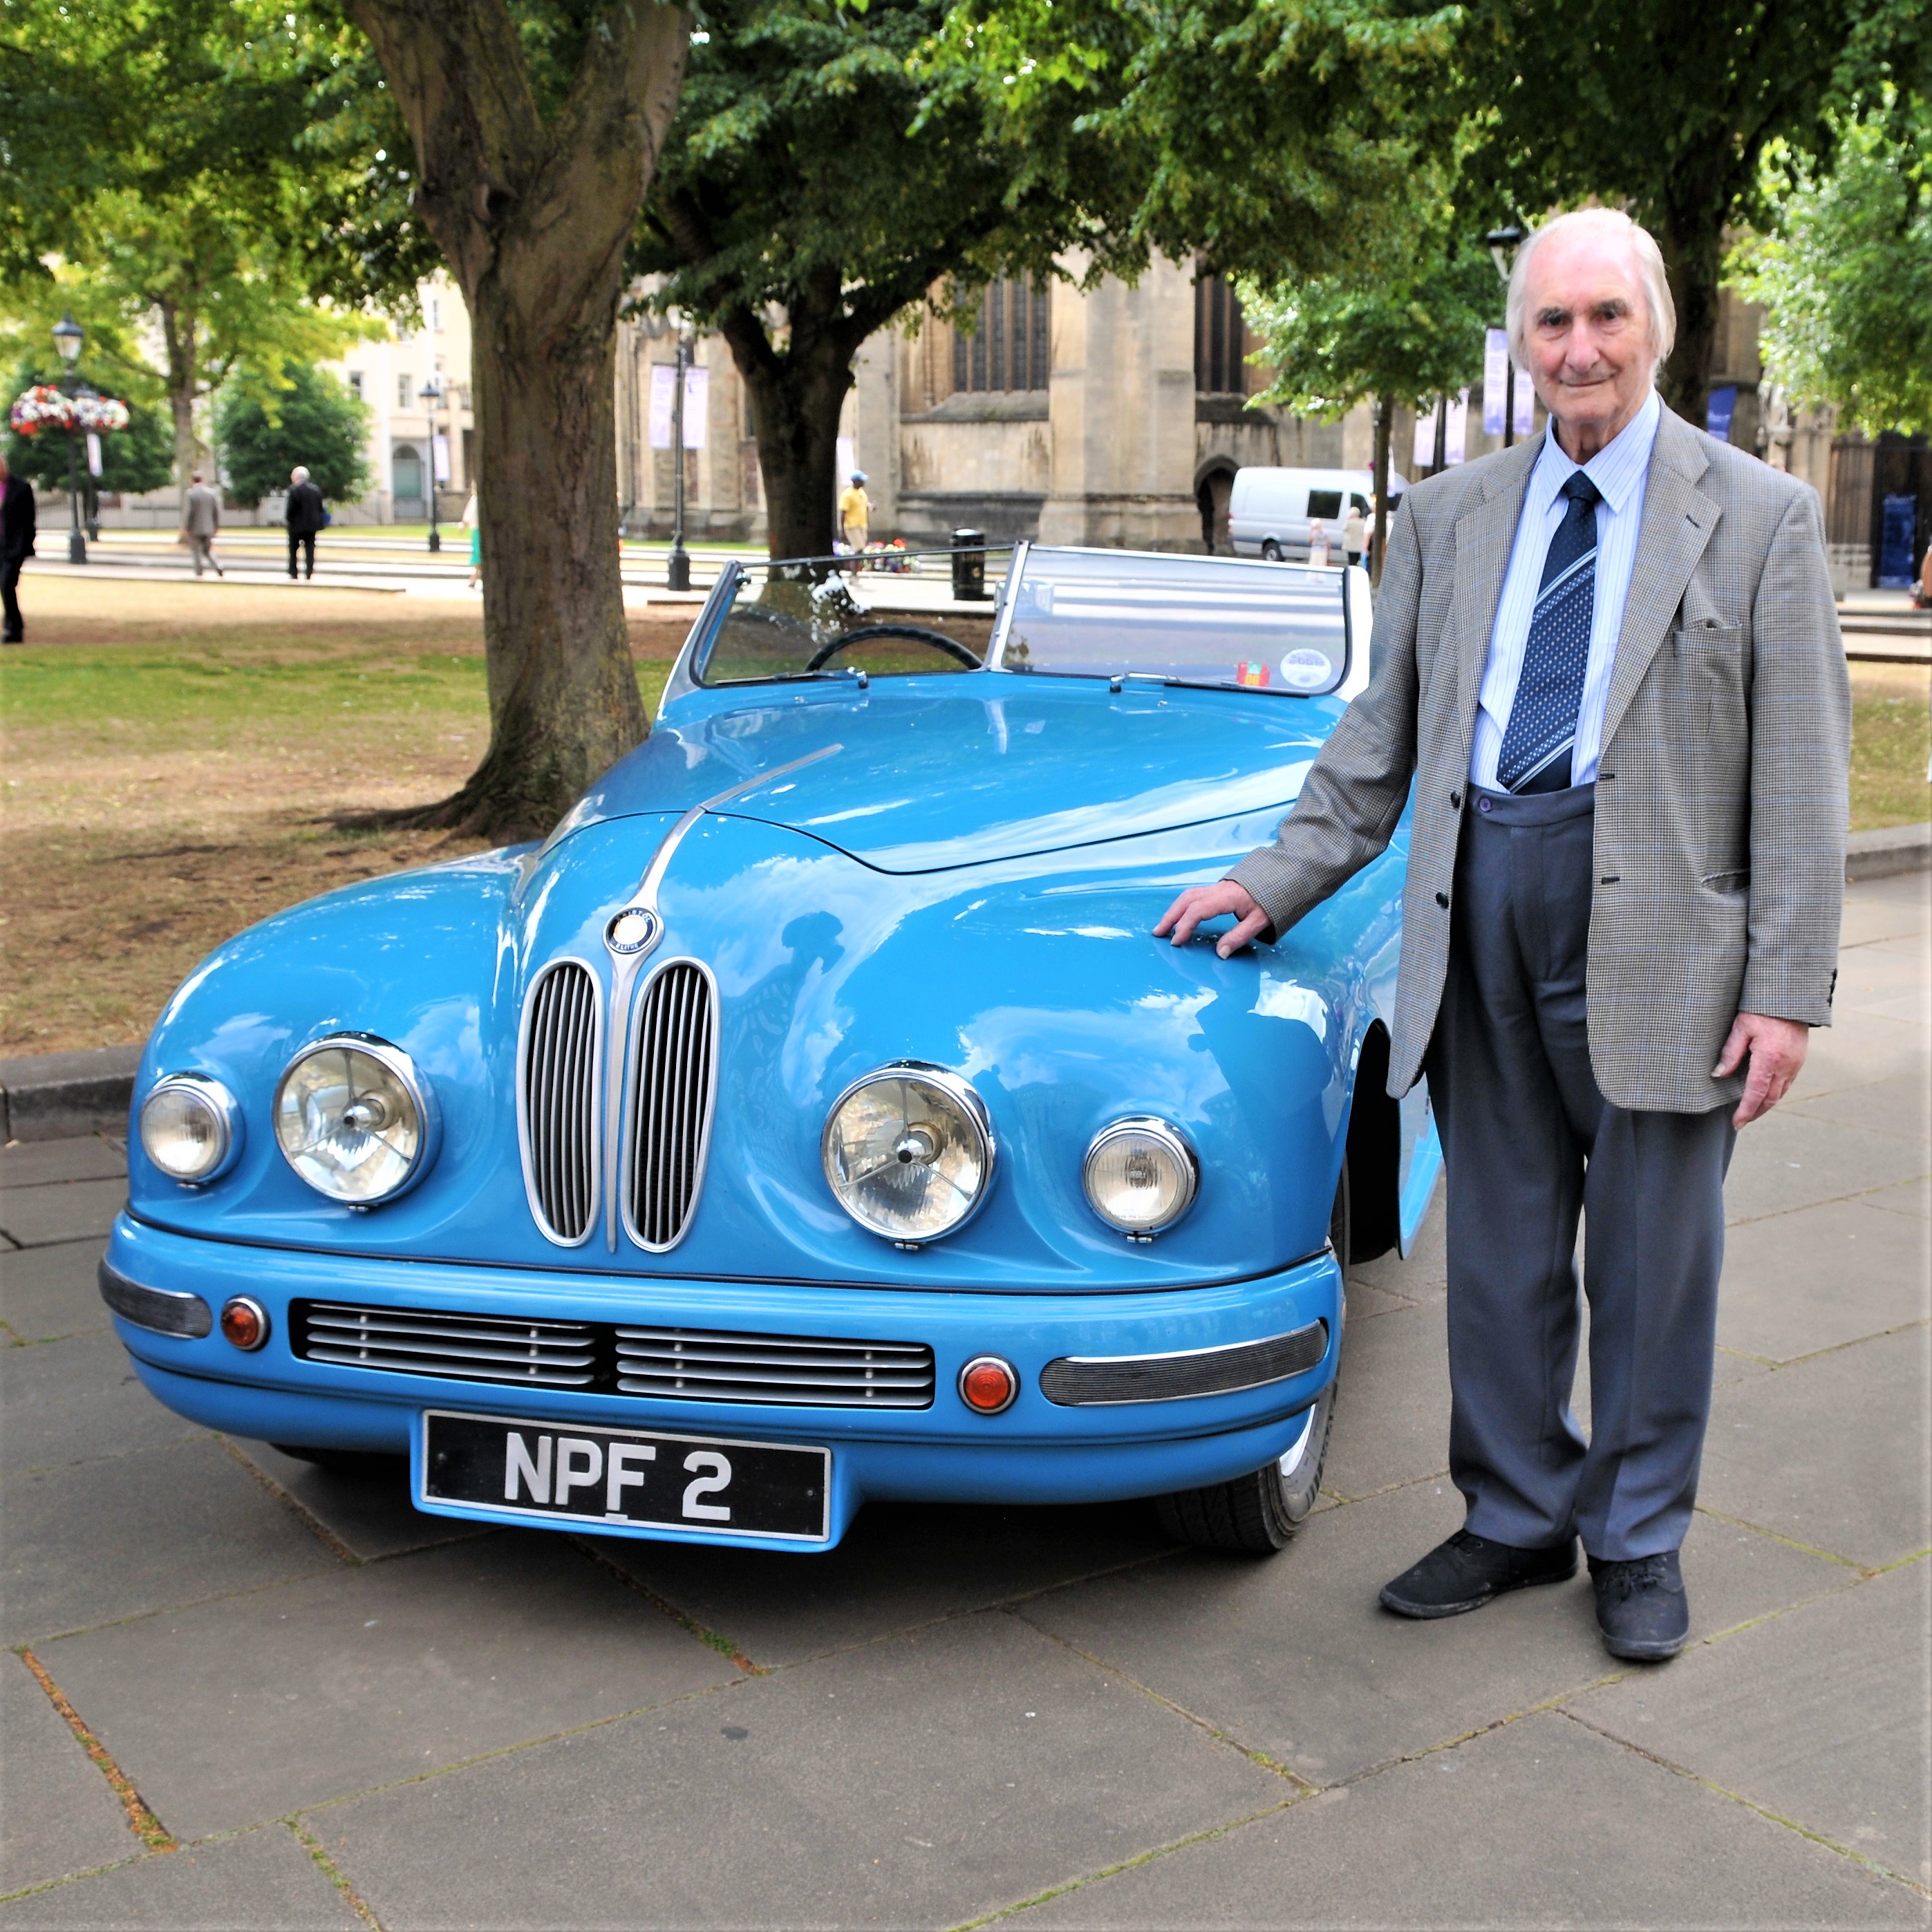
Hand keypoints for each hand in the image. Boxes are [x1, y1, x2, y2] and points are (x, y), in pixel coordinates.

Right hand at [1152, 882, 1270, 957]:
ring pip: (1187, 896)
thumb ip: (1239, 937)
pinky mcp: (1216, 890)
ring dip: (1173, 911)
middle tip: (1158, 933)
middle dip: (1170, 917)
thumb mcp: (1259, 921)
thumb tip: (1220, 953)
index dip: (1184, 926)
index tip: (1176, 942)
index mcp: (1226, 897)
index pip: (1197, 910)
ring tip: (1163, 927)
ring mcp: (1215, 888)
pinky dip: (1181, 906)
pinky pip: (1193, 896)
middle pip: (1186, 900)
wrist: (1279, 878)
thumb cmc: (1270, 900)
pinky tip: (1178, 917)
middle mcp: (1217, 890)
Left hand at [1713, 1012, 1809, 1126]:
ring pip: (1781, 1093)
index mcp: (1769, 1059)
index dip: (1746, 1111)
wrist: (1791, 999)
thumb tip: (1718, 1074)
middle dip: (1756, 1112)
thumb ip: (1730, 1053)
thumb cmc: (1762, 1010)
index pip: (1756, 1093)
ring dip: (1766, 1104)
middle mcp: (1786, 1066)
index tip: (1737, 1123)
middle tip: (1742, 1121)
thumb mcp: (1741, 1028)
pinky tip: (1765, 1093)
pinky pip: (1787, 1083)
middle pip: (1770, 1099)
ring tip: (1751, 1111)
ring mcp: (1795, 1064)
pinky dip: (1775, 1093)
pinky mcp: (1799, 1061)